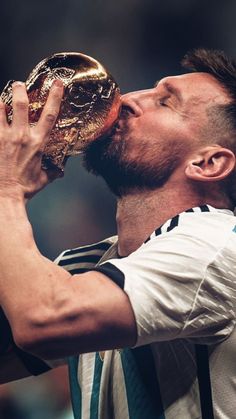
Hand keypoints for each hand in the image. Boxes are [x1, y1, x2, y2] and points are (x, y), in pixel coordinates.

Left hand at [0, 80, 63, 200]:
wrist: (4, 196)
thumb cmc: (24, 190)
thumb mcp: (44, 179)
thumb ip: (53, 171)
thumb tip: (60, 169)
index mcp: (37, 143)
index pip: (50, 114)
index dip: (55, 96)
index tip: (57, 83)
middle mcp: (20, 136)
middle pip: (21, 103)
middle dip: (19, 89)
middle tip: (18, 84)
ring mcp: (3, 137)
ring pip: (0, 108)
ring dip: (1, 101)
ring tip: (1, 100)